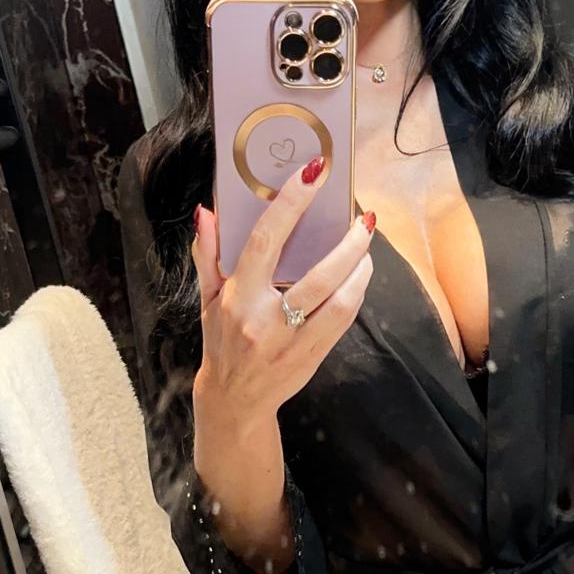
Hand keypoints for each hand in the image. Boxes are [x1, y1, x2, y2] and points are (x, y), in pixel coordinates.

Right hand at [188, 156, 373, 573]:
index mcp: (237, 297)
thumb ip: (208, 253)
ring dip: (360, 268)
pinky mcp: (312, 357)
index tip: (313, 173)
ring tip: (366, 245)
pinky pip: (343, 320)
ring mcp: (291, 341)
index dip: (290, 203)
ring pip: (339, 300)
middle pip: (317, 276)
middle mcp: (264, 319)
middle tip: (364, 218)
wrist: (234, 400)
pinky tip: (361, 274)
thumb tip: (207, 212)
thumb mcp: (207, 298)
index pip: (265, 240)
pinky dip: (357, 293)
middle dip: (348, 243)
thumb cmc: (221, 339)